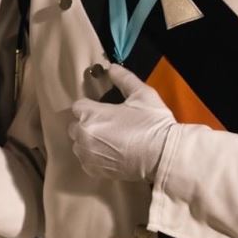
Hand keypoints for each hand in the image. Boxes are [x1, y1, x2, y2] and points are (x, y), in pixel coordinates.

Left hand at [67, 64, 176, 182]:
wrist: (163, 156)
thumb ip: (124, 78)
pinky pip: (86, 161)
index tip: (103, 111)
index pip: (78, 106)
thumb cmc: (152, 123)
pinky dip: (94, 157)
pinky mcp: (94, 170)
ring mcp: (87, 154)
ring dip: (88, 141)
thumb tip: (112, 67)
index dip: (91, 107)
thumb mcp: (142, 94)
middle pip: (74, 126)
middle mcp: (83, 135)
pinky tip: (110, 154)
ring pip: (78, 144)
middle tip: (108, 125)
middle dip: (87, 124)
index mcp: (90, 114)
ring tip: (109, 140)